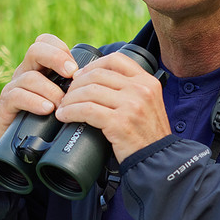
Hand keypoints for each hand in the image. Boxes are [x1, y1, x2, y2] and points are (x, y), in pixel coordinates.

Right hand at [0, 34, 80, 143]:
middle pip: (35, 50)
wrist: (17, 142)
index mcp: (40, 67)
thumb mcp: (62, 99)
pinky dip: (34, 101)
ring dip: (50, 89)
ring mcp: (14, 87)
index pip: (46, 42)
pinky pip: (16, 96)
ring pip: (29, 76)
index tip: (77, 68)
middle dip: (56, 58)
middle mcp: (25, 72)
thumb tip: (102, 84)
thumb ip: (76, 89)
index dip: (61, 48)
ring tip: (62, 103)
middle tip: (72, 74)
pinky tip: (47, 110)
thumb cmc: (47, 120)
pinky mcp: (5, 105)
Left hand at [54, 51, 169, 162]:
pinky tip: (65, 116)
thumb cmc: (147, 134)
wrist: (157, 160)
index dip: (92, 65)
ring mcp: (131, 105)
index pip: (115, 59)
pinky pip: (87, 110)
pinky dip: (70, 112)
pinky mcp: (120, 123)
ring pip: (89, 91)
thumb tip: (94, 80)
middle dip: (75, 84)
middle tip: (66, 96)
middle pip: (97, 75)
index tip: (79, 76)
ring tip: (63, 107)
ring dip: (69, 99)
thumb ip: (129, 89)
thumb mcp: (147, 103)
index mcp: (147, 81)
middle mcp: (140, 89)